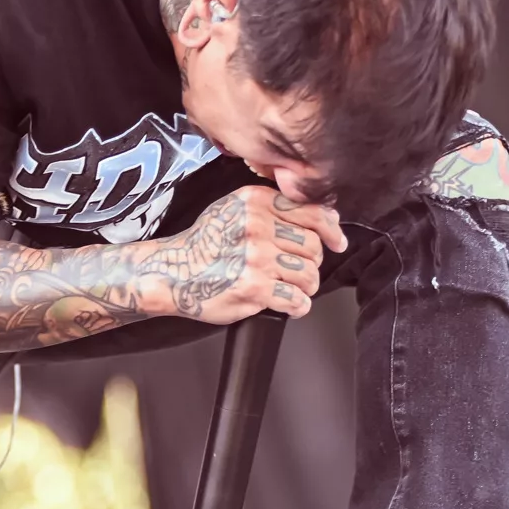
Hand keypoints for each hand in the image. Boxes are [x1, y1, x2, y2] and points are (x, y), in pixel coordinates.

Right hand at [164, 186, 347, 323]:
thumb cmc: (204, 244)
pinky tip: (289, 305)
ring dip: (306, 286)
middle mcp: (257, 227)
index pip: (312, 213)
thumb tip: (322, 218)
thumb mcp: (234, 209)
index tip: (337, 241)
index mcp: (256, 202)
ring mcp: (256, 258)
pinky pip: (296, 300)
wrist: (172, 272)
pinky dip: (298, 306)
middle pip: (313, 247)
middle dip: (312, 263)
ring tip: (293, 289)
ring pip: (308, 274)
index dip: (331, 230)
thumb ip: (271, 209)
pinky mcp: (254, 288)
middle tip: (300, 270)